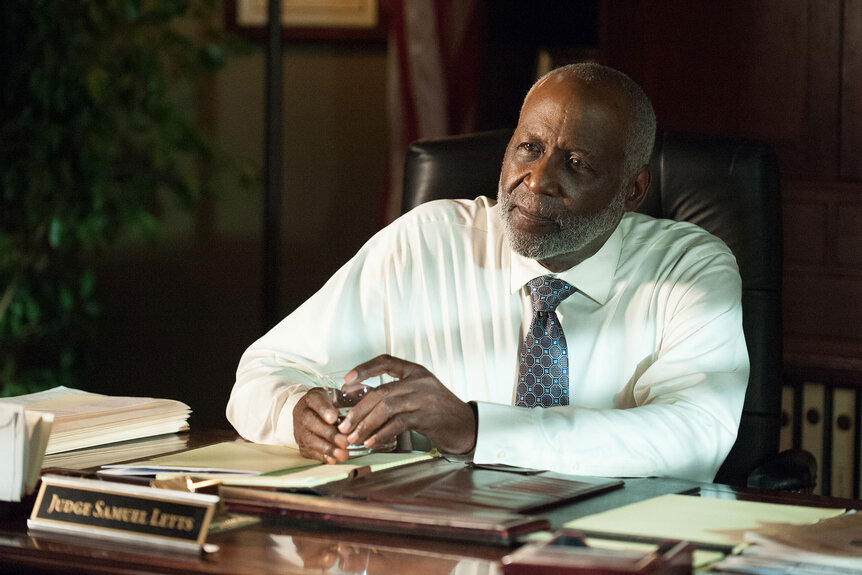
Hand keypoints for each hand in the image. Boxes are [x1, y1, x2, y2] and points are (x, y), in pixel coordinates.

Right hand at [292, 387, 350, 463]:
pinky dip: (322, 456)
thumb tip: (360, 399)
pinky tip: (333, 459)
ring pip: (310, 440)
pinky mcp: (301, 444)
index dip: (324, 410)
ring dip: (327, 449)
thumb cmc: (329, 405)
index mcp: (312, 398)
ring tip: (342, 454)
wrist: (313, 413)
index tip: (334, 418)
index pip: (316, 401)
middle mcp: (302, 412)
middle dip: (329, 434)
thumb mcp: (337, 396)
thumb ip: (347, 398)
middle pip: (311, 422)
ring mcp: (299, 429)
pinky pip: (309, 451)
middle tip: (345, 442)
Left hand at [337, 355, 476, 454]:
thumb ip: (396, 394)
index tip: (347, 380)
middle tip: (344, 425)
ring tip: (354, 436)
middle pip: (381, 391)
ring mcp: (423, 398)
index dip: (364, 369)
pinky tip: (371, 441)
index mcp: (416, 371)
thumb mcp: (419, 394)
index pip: (386, 361)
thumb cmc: (440, 412)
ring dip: (366, 424)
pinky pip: (397, 423)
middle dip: (358, 410)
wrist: (466, 426)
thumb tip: (362, 404)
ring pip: (386, 407)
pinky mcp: (426, 416)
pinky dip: (381, 433)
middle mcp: (419, 381)